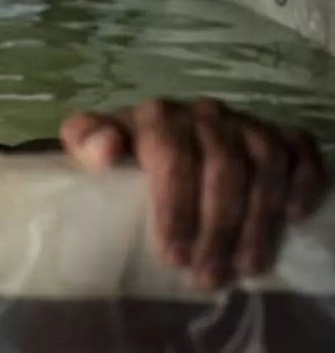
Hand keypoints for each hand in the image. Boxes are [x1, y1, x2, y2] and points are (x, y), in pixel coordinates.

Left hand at [60, 99, 327, 288]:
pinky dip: (304, 182)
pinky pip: (300, 151)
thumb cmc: (122, 150)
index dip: (175, 207)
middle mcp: (205, 114)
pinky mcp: (277, 134)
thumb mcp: (89, 141)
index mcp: (158, 116)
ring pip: (264, 167)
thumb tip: (104, 150)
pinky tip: (294, 217)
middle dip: (217, 229)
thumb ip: (85, 139)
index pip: (172, 157)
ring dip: (259, 222)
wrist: (152, 135)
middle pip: (222, 169)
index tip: (173, 256)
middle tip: (208, 276)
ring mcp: (244, 123)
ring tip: (247, 267)